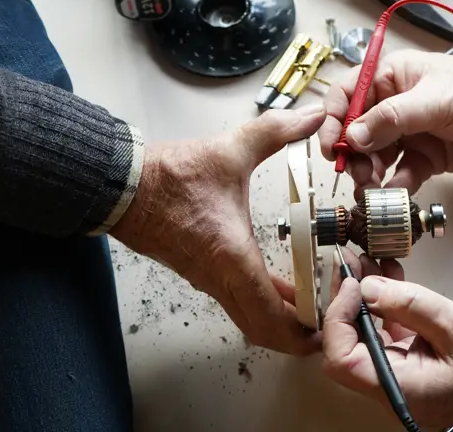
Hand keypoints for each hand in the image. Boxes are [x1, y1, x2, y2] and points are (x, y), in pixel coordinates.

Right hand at [111, 104, 326, 354]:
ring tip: (313, 304)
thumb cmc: (170, 176)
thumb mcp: (230, 150)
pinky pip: (237, 299)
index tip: (330, 326)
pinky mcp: (200, 271)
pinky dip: (263, 301)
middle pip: (263, 331)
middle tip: (329, 322)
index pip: (271, 318)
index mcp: (232, 257)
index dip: (303, 332)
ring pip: (249, 317)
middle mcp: (219, 278)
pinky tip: (281, 285)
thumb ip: (276, 131)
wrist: (122, 186)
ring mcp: (207, 279)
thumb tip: (312, 115)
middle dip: (298, 336)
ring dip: (281, 318)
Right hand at [318, 50, 452, 197]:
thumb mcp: (435, 101)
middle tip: (357, 174)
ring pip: (374, 156)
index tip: (331, 147)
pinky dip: (394, 185)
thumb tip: (354, 137)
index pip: (346, 96)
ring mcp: (408, 132)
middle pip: (356, 132)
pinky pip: (399, 173)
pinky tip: (396, 192)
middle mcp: (393, 105)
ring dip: (369, 174)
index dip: (332, 120)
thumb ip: (392, 119)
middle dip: (352, 155)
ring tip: (372, 189)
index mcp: (390, 78)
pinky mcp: (424, 156)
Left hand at [323, 272, 452, 429]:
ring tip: (367, 263)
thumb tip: (369, 287)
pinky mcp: (408, 367)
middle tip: (350, 265)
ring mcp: (399, 379)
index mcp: (401, 388)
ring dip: (364, 299)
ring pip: (364, 338)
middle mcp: (393, 389)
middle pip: (347, 346)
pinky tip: (388, 279)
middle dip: (346, 301)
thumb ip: (410, 304)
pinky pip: (385, 337)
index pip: (342, 358)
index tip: (353, 285)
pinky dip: (384, 307)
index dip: (339, 317)